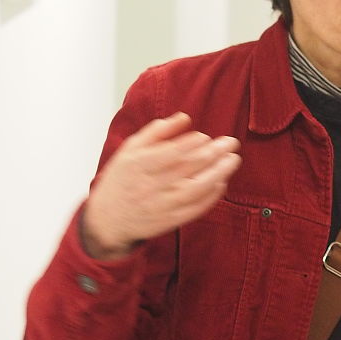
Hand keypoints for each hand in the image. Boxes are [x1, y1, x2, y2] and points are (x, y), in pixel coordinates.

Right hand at [81, 114, 241, 259]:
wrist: (107, 219)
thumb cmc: (122, 178)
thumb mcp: (130, 149)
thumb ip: (157, 131)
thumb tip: (184, 118)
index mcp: (138, 165)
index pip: (170, 152)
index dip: (191, 144)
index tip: (206, 137)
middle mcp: (150, 186)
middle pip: (188, 168)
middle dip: (213, 154)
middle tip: (231, 143)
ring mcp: (161, 205)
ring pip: (195, 189)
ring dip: (218, 173)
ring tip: (233, 160)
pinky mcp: (170, 221)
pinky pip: (195, 209)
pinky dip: (211, 197)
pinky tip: (222, 183)